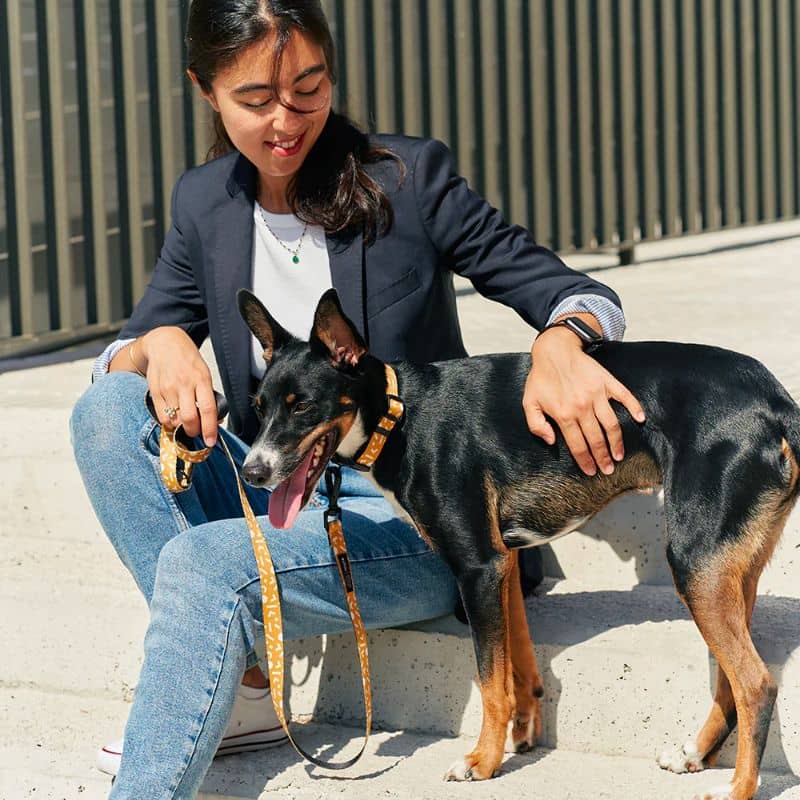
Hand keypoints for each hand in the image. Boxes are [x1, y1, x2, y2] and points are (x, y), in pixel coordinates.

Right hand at [140, 327, 218, 446]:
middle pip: (189, 418)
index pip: (208, 409)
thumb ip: (208, 396)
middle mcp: (184, 384)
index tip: (211, 441)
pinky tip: (173, 418)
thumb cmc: (188, 360)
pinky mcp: (155, 391)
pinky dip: (169, 422)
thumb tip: (215, 420)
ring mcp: (168, 388)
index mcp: (201, 379)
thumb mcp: (204, 374)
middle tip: (196, 432)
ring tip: (185, 424)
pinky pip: (162, 415)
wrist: (165, 343)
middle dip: (194, 432)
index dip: (210, 429)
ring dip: (181, 428)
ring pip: (174, 420)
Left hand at [523, 326, 644, 475]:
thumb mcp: (529, 402)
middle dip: (603, 458)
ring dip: (617, 443)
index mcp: (564, 414)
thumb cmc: (541, 378)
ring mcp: (597, 394)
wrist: (554, 351)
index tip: (592, 471)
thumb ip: (536, 425)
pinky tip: (640, 419)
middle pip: (596, 439)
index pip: (577, 445)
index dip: (585, 461)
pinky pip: (624, 396)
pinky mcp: (607, 382)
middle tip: (608, 470)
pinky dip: (634, 407)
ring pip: (611, 424)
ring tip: (619, 455)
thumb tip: (552, 441)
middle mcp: (582, 407)